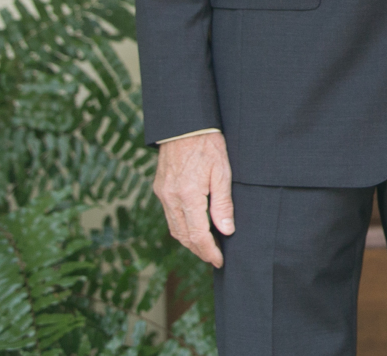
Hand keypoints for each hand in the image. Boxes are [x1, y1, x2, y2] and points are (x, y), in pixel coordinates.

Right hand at [153, 131, 233, 267]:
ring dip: (189, 241)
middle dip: (199, 250)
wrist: (185, 125)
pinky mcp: (160, 189)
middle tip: (214, 258)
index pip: (198, 234)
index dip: (209, 251)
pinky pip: (169, 216)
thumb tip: (226, 231)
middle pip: (183, 236)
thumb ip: (223, 204)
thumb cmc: (209, 145)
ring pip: (174, 228)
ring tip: (206, 247)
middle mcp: (170, 198)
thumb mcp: (223, 172)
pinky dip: (181, 227)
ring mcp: (162, 194)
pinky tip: (193, 228)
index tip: (219, 261)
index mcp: (187, 196)